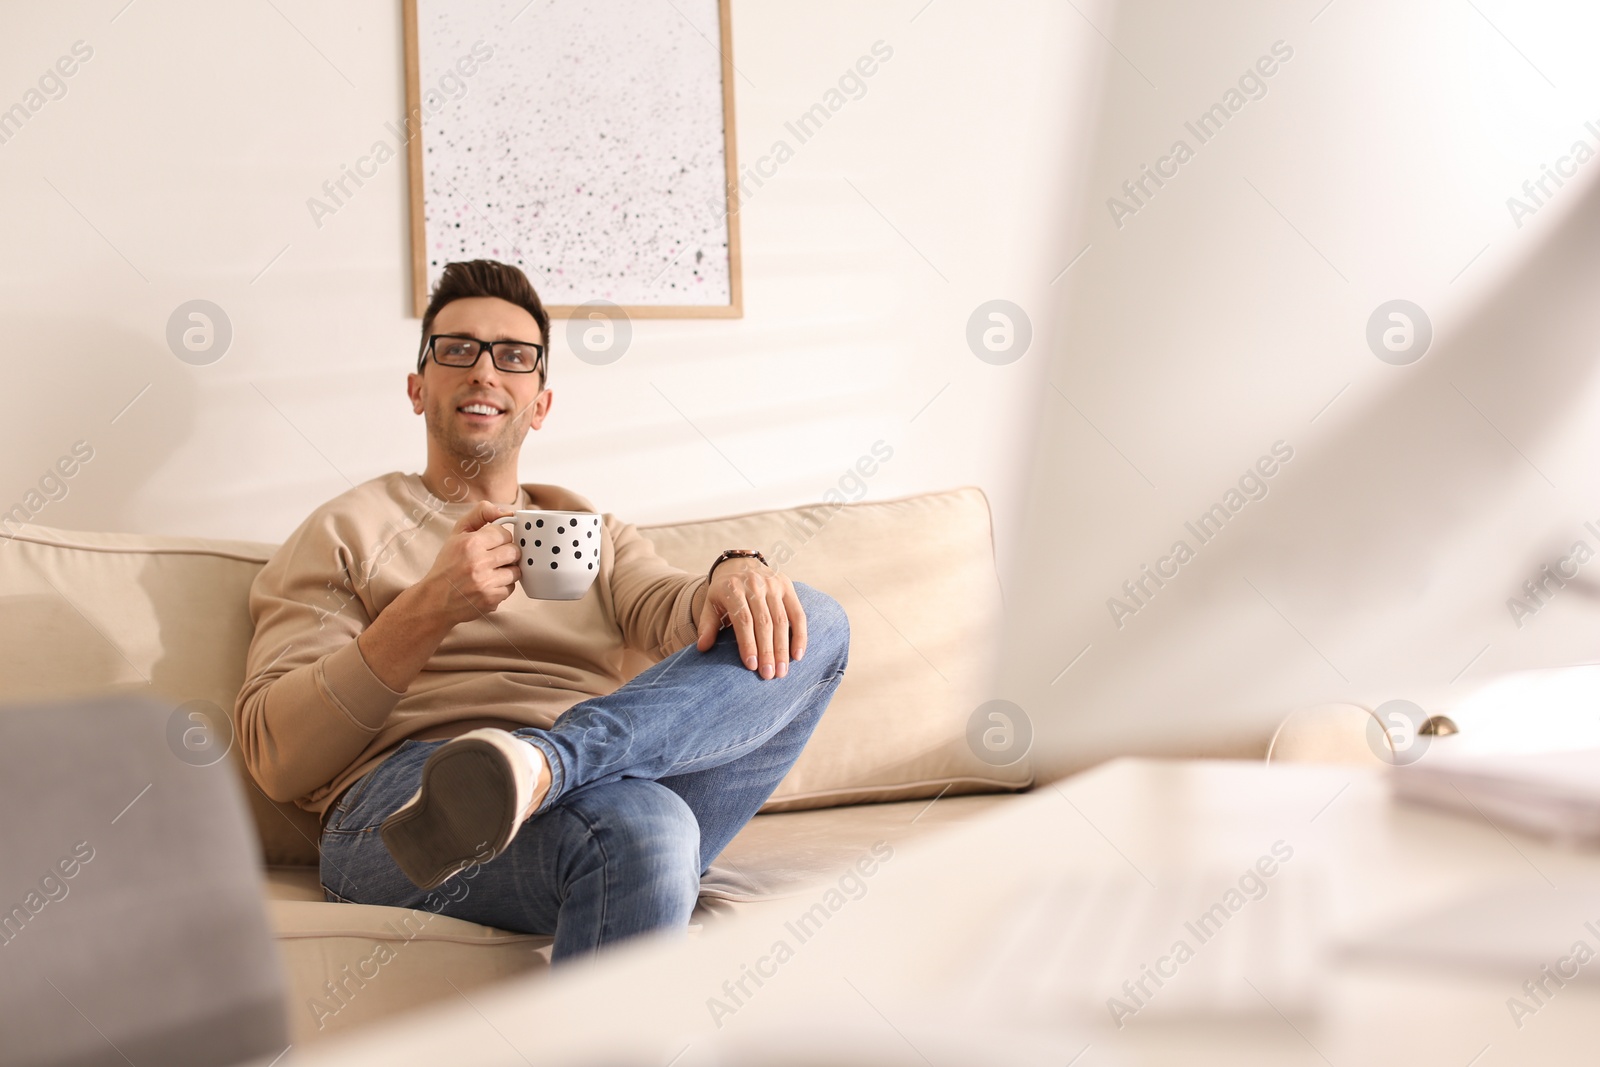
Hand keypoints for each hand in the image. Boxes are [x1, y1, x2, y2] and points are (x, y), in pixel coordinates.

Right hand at [414, 501, 520, 627]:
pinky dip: (502, 587)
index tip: (491, 544)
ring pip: (516, 570)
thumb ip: (480, 515)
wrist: (434, 600)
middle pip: (514, 551)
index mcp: (470, 543)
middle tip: (493, 558)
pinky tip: (488, 586)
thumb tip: (507, 512)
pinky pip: (511, 588)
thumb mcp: (456, 534)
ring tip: (491, 572)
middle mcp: (478, 562)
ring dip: (506, 571)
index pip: (504, 533)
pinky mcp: (491, 599)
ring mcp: (486, 583)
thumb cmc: (447, 566)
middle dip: (506, 554)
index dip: (499, 538)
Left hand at [695, 559, 806, 679]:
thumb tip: (702, 647)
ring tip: (782, 671)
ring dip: (783, 648)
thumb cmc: (725, 591)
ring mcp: (774, 584)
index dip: (748, 643)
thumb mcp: (710, 603)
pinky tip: (798, 655)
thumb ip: (707, 625)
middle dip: (768, 651)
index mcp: (733, 588)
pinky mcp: (788, 587)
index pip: (743, 619)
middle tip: (769, 675)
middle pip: (764, 622)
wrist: (740, 564)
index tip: (752, 666)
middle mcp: (755, 584)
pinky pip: (798, 614)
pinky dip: (800, 635)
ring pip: (781, 620)